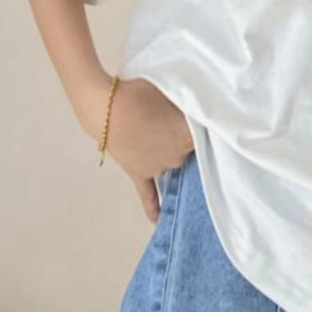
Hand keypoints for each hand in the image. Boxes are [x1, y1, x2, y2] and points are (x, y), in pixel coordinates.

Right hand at [83, 75, 194, 223]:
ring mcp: (158, 168)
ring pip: (172, 166)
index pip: (205, 132)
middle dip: (184, 137)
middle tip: (172, 120)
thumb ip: (187, 102)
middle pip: (189, 149)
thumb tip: (197, 105)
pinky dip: (153, 207)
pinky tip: (157, 220)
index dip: (201, 123)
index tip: (199, 117)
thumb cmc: (140, 94)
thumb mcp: (171, 90)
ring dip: (171, 158)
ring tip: (163, 144)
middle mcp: (177, 156)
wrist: (106, 107)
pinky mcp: (138, 174)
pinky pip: (148, 195)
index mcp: (188, 136)